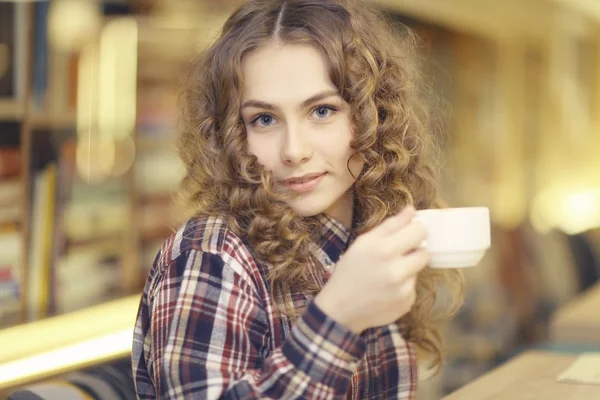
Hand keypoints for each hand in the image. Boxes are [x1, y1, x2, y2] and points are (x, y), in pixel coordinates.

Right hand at [314, 206, 428, 333]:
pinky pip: (413, 288)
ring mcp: (404, 290)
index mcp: (385, 249)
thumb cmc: (349, 270)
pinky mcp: (407, 304)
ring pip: (418, 271)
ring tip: (388, 274)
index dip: (416, 230)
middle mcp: (398, 270)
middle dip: (414, 251)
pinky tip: (387, 290)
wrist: (340, 308)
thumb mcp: (363, 243)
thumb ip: (390, 225)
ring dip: (408, 270)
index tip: (409, 233)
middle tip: (398, 255)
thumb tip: (412, 210)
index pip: (419, 232)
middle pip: (425, 253)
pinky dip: (404, 287)